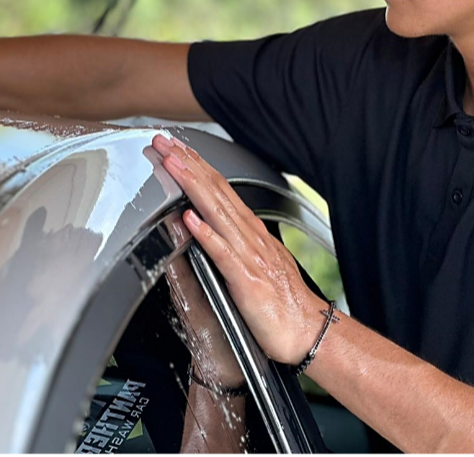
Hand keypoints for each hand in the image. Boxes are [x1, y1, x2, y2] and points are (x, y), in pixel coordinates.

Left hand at [152, 134, 329, 366]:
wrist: (309, 332)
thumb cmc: (284, 304)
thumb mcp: (257, 264)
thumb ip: (234, 244)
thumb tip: (208, 227)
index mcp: (251, 233)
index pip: (220, 190)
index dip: (197, 166)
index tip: (177, 147)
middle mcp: (250, 237)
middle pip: (215, 191)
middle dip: (188, 164)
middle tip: (165, 141)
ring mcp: (248, 256)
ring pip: (217, 212)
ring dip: (192, 186)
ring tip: (172, 164)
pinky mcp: (246, 281)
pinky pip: (223, 254)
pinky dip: (206, 234)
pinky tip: (189, 219)